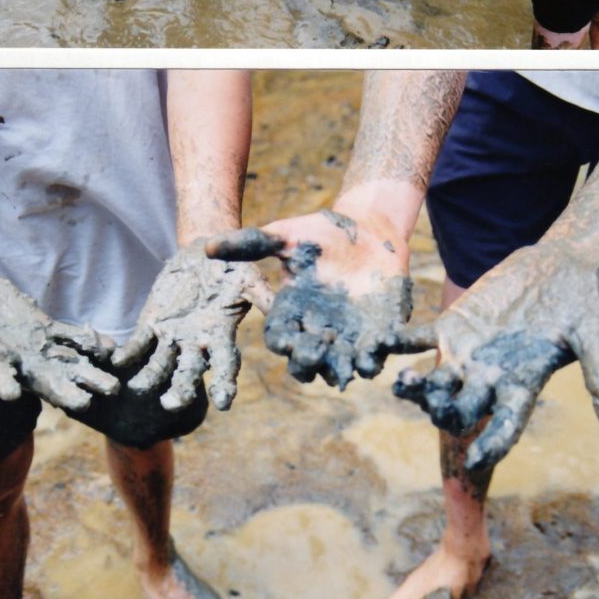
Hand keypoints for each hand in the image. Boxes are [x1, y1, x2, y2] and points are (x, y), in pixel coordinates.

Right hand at [0, 262, 118, 410]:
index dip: (0, 384)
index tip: (12, 394)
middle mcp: (10, 360)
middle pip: (38, 380)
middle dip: (63, 392)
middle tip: (86, 405)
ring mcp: (29, 346)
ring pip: (63, 365)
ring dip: (87, 375)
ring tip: (114, 387)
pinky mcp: (43, 329)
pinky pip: (69, 339)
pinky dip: (88, 343)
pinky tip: (110, 349)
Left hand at [112, 239, 271, 411]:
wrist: (203, 251)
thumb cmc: (233, 265)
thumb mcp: (250, 278)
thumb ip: (263, 298)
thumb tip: (283, 317)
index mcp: (221, 337)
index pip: (225, 366)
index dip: (224, 384)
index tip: (223, 403)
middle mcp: (196, 344)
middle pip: (189, 373)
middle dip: (181, 390)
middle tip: (172, 403)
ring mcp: (172, 337)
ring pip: (160, 365)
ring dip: (150, 378)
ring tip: (139, 388)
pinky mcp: (151, 325)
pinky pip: (137, 344)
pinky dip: (127, 354)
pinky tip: (116, 361)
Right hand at [207, 213, 426, 389]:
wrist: (367, 230)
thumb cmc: (320, 233)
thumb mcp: (285, 235)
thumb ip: (252, 243)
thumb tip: (208, 247)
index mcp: (291, 315)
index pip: (280, 339)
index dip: (283, 343)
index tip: (288, 340)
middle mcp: (317, 334)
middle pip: (308, 364)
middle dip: (311, 362)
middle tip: (317, 350)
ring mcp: (350, 339)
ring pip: (344, 368)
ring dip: (348, 368)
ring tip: (355, 362)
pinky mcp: (382, 334)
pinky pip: (384, 353)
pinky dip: (385, 355)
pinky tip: (390, 347)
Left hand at [392, 244, 598, 471]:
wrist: (560, 269)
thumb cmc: (582, 308)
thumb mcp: (597, 341)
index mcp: (523, 389)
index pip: (507, 426)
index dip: (494, 443)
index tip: (479, 459)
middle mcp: (489, 380)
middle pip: (462, 407)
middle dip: (447, 412)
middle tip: (434, 410)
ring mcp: (466, 354)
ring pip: (435, 379)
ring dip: (417, 385)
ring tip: (401, 385)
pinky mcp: (451, 326)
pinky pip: (417, 337)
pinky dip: (396, 341)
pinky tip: (376, 345)